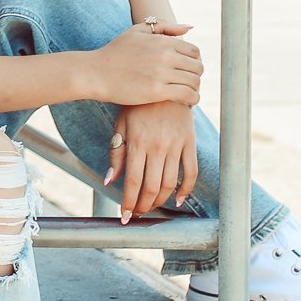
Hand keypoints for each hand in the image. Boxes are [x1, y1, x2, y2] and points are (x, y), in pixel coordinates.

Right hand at [91, 19, 202, 107]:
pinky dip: (192, 100)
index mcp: (163, 41)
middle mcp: (165, 55)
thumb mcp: (137, 31)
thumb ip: (165, 27)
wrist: (96, 72)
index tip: (186, 71)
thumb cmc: (115, 52)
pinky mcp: (157, 91)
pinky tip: (185, 103)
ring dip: (194, 90)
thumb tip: (190, 28)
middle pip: (198, 67)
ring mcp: (162, 73)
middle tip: (187, 84)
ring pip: (195, 82)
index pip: (195, 52)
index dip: (193, 62)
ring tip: (186, 94)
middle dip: (195, 76)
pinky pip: (188, 96)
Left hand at [105, 100, 199, 222]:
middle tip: (137, 214)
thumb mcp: (121, 126)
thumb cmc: (137, 106)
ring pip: (170, 184)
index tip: (125, 216)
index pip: (132, 181)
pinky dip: (186, 189)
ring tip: (151, 207)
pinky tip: (178, 200)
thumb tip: (109, 181)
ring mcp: (175, 145)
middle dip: (143, 206)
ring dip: (160, 201)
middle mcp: (157, 146)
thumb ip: (116, 154)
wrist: (164, 84)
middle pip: (152, 187)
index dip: (129, 202)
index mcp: (138, 142)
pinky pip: (191, 172)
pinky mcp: (189, 143)